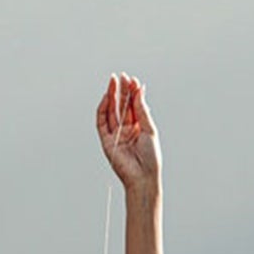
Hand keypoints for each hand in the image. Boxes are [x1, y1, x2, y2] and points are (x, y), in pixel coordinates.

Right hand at [96, 72, 160, 190]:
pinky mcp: (106, 140)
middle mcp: (127, 129)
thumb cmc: (151, 157)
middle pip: (122, 106)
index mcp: (139, 127)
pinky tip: (107, 97)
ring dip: (112, 96)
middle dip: (122, 91)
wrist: (143, 176)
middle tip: (122, 77)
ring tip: (114, 81)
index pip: (134, 105)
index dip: (133, 93)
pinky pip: (102, 121)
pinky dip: (103, 109)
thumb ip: (142, 110)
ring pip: (111, 111)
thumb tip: (139, 90)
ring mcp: (116, 134)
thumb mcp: (149, 129)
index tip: (133, 81)